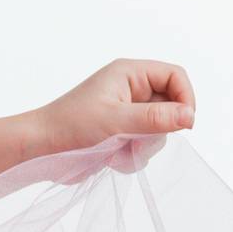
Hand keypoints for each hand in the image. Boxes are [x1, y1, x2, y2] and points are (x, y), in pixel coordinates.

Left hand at [30, 57, 195, 157]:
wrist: (41, 147)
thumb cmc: (71, 125)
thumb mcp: (117, 121)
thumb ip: (155, 118)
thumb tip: (190, 116)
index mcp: (129, 73)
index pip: (175, 76)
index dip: (185, 98)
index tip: (183, 124)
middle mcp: (131, 89)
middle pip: (171, 106)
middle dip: (158, 130)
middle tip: (136, 140)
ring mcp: (127, 111)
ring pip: (159, 130)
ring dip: (143, 146)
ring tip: (117, 151)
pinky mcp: (122, 132)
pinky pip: (145, 145)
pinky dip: (133, 156)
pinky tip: (112, 158)